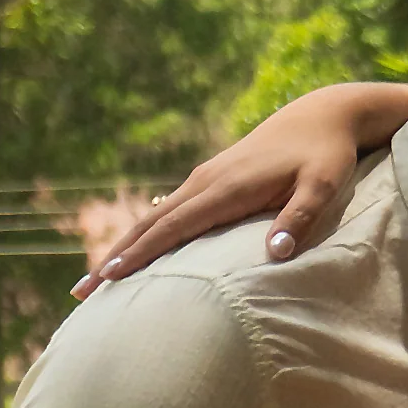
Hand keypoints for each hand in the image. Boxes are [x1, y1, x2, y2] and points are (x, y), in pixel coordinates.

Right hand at [71, 82, 407, 297]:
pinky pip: (168, 213)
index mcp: (227, 188)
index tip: (109, 278)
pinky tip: (134, 254)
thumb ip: (300, 219)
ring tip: (95, 281)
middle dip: (115, 258)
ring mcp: (204, 180)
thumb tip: (275, 254)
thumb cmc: (326, 155)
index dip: (141, 253)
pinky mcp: (210, 181)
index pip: (174, 227)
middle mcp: (206, 182)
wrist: (323, 115)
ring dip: (123, 248)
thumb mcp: (323, 187)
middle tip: (80, 293)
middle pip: (150, 225)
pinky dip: (145, 235)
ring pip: (154, 218)